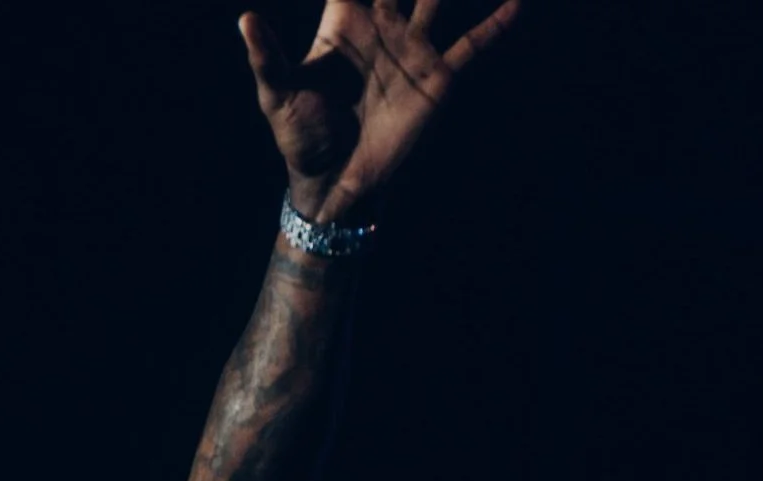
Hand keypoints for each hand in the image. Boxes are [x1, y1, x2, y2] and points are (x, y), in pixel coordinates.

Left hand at [239, 0, 519, 225]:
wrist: (331, 181)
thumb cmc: (300, 137)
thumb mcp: (278, 96)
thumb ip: (267, 57)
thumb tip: (245, 21)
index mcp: (344, 22)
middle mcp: (382, 26)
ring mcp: (412, 48)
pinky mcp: (436, 77)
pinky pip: (472, 45)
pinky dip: (496, 25)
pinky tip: (516, 5)